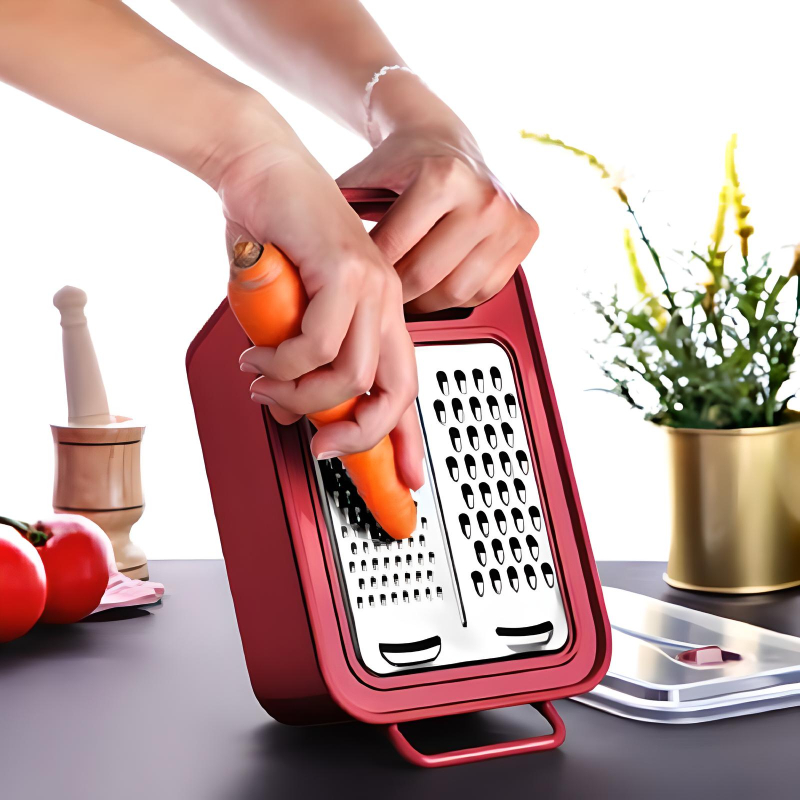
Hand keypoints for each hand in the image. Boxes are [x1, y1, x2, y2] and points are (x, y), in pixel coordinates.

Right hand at [210, 115, 422, 488]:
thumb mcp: (288, 316)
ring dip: (301, 394)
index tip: (405, 475)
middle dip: (358, 432)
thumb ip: (298, 364)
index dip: (407, 437)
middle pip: (395, 391)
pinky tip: (260, 356)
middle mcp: (386, 301)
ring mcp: (371, 283)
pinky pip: (317, 343)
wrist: (261, 167)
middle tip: (320, 446)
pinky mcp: (345, 268)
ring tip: (267, 385)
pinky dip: (282, 362)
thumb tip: (291, 409)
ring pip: (352, 374)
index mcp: (380, 313)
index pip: (403, 386)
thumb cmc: (274, 237)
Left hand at [338, 124, 538, 313]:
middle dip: (395, 295)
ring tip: (403, 296)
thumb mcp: (363, 178)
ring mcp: (510, 218)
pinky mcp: (526, 234)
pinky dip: (457, 295)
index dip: (368, 276)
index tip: (351, 288)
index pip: (396, 251)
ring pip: (458, 291)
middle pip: (428, 277)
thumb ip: (338, 215)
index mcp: (444, 178)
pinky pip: (485, 289)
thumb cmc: (401, 161)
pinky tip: (436, 285)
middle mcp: (484, 197)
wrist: (444, 137)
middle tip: (375, 301)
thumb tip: (303, 261)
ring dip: (426, 302)